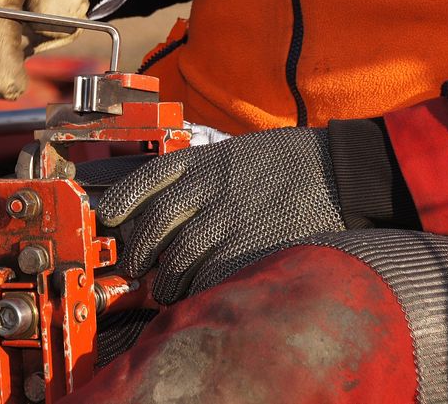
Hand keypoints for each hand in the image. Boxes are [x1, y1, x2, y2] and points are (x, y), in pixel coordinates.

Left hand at [97, 128, 344, 303]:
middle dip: (140, 249)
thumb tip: (170, 198)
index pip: (151, 177)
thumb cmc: (289, 163)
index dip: (124, 198)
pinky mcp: (250, 245)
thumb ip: (205, 172)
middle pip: (157, 221)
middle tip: (134, 266)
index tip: (108, 215)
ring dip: (166, 278)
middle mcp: (210, 188)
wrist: (339, 172)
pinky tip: (195, 294)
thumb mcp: (239, 153)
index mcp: (206, 161)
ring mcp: (229, 217)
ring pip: (179, 254)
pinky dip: (197, 287)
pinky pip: (210, 273)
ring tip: (164, 289)